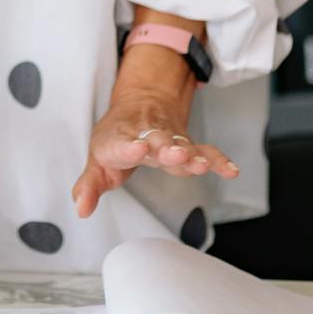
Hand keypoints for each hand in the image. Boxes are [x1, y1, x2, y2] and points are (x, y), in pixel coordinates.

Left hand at [72, 50, 236, 217]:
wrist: (140, 103)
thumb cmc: (116, 138)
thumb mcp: (97, 161)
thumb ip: (89, 187)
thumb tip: (81, 210)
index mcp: (120, 140)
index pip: (124, 144)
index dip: (131, 148)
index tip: (138, 149)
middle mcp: (147, 135)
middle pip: (159, 142)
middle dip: (168, 149)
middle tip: (176, 154)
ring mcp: (169, 138)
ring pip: (182, 145)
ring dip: (192, 154)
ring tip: (202, 164)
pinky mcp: (186, 143)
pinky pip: (205, 150)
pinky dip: (218, 159)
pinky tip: (231, 171)